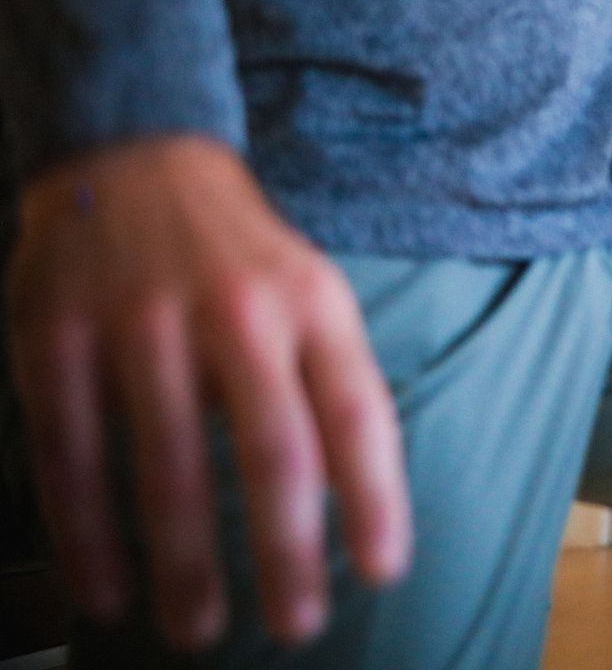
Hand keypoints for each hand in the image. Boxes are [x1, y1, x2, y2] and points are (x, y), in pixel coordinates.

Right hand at [6, 135, 410, 650]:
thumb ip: (332, 384)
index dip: (376, 494)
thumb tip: (362, 503)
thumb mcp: (310, 296)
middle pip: (272, 449)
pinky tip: (106, 591)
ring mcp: (140, 322)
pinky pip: (72, 453)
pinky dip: (88, 533)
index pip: (358, 411)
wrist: (136, 158)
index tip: (386, 569)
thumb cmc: (241, 258)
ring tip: (199, 631)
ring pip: (167, 463)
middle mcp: (235, 311)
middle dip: (288, 549)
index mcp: (310, 303)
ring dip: (185, 562)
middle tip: (298, 625)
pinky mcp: (56, 336)